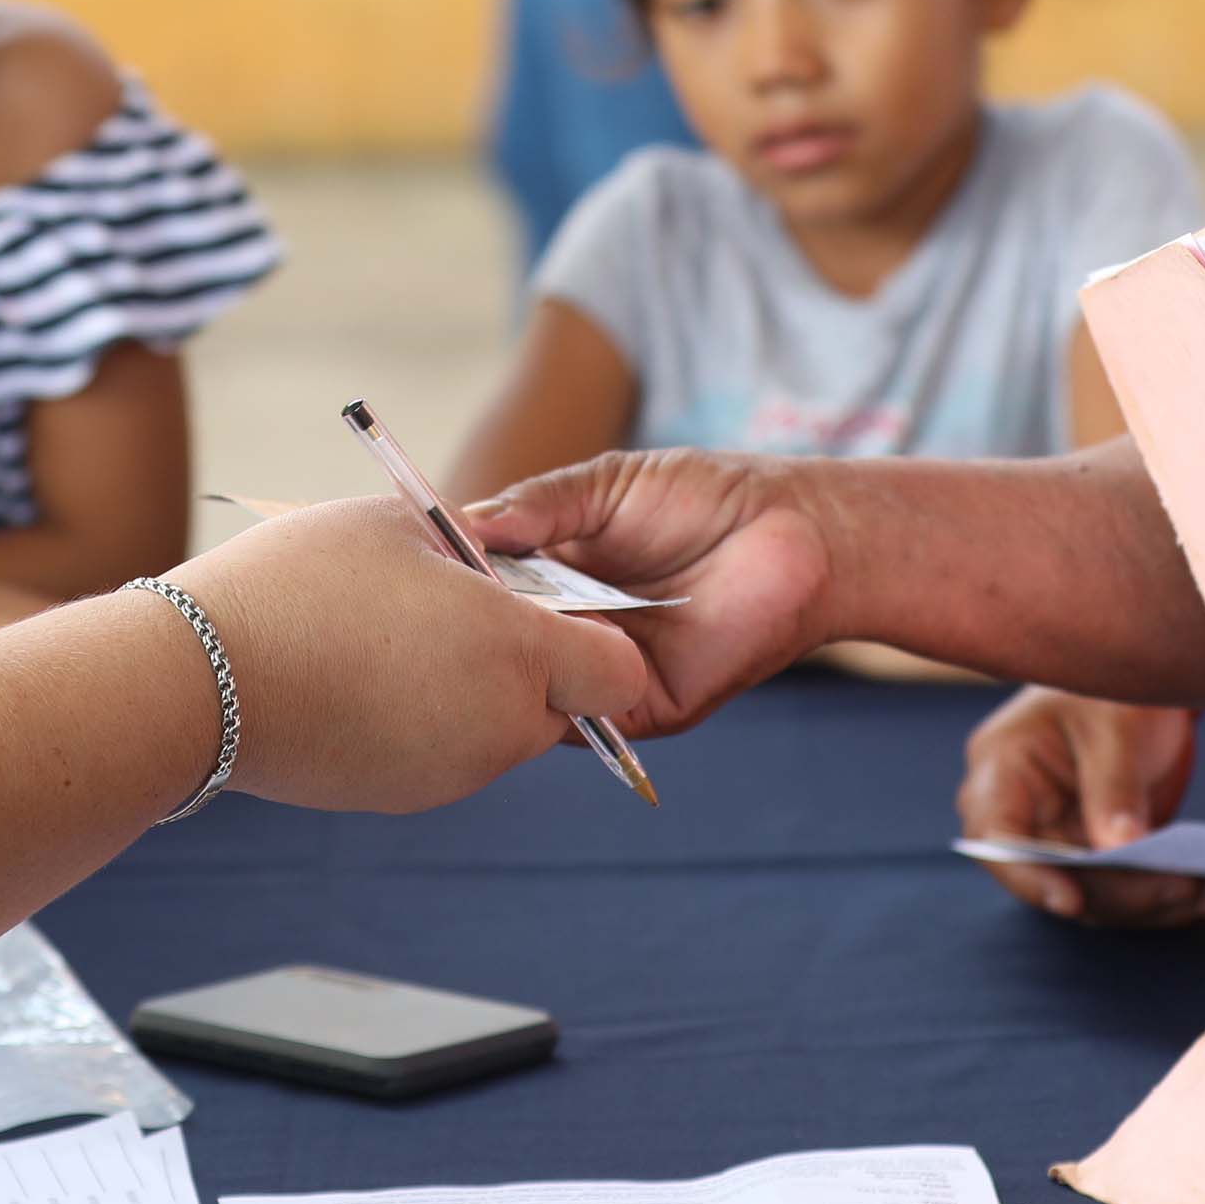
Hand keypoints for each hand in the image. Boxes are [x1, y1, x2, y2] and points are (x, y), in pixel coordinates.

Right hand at [165, 492, 644, 813]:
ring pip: (501, 731)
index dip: (594, 635)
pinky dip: (427, 721)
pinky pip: (447, 755)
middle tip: (458, 610)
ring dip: (475, 690)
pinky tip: (364, 677)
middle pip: (559, 704)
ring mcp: (453, 773)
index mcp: (517, 652)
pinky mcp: (404, 797)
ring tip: (398, 636)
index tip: (540, 601)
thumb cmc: (302, 581)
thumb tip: (496, 554)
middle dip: (531, 662)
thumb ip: (475, 540)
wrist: (202, 678)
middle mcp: (500, 726)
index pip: (617, 671)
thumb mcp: (400, 525)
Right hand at [463, 447, 833, 734]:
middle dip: (469, 641)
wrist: (797, 530)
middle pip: (503, 656)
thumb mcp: (602, 486)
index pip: (485, 604)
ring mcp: (609, 677)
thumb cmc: (703, 496)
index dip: (451, 596)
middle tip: (427, 620)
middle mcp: (575, 637)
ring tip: (476, 638)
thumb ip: (539, 505)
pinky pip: (592, 717)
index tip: (407, 581)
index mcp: (555, 585)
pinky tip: (545, 656)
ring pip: (539, 694)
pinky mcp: (649, 708)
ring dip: (511, 669)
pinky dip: (566, 692)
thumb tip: (466, 523)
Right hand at [957, 686, 1204, 928]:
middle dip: (1121, 892)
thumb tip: (1118, 851)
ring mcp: (1064, 838)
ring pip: (1097, 895)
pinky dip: (1167, 894)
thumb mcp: (1116, 725)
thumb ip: (1114, 787)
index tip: (1072, 902)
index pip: (995, 837)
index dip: (1027, 875)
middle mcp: (1026, 813)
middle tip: (1183, 888)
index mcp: (1003, 769)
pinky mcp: (1101, 854)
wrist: (1150, 684)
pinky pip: (1128, 890)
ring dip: (1153, 902)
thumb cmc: (1115, 687)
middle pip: (1057, 876)